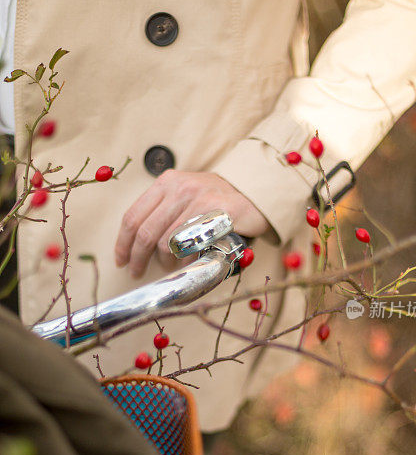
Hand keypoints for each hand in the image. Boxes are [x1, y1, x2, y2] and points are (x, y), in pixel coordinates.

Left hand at [115, 170, 268, 277]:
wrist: (255, 193)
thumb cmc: (216, 201)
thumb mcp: (185, 194)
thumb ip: (163, 210)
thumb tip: (137, 244)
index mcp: (167, 182)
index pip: (134, 215)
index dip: (123, 243)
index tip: (121, 260)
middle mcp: (181, 188)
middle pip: (147, 232)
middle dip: (138, 258)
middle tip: (138, 273)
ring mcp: (201, 200)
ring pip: (168, 242)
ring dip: (165, 262)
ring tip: (170, 267)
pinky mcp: (220, 213)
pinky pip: (193, 246)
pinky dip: (186, 261)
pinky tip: (187, 263)